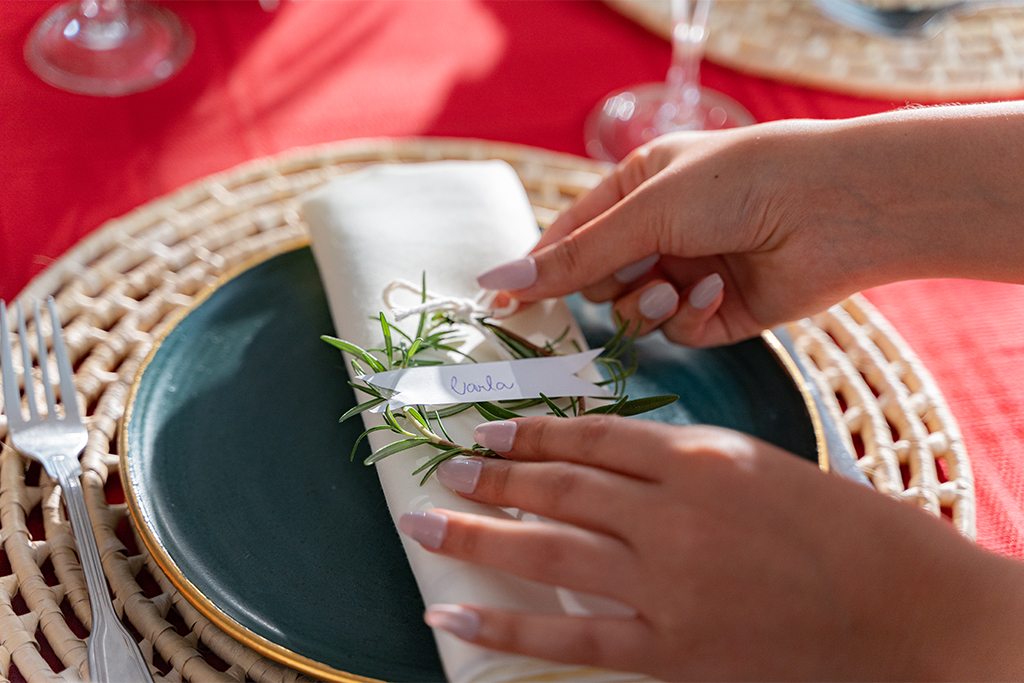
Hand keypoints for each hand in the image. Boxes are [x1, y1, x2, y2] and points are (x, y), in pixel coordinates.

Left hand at [399, 416, 1023, 680]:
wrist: (902, 607)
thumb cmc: (836, 527)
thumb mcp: (754, 465)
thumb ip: (675, 461)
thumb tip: (597, 459)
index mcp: (697, 457)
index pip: (590, 436)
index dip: (530, 431)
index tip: (487, 428)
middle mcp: (672, 513)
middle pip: (558, 485)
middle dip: (492, 475)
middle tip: (443, 465)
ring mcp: (667, 583)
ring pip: (548, 550)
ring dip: (477, 535)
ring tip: (424, 522)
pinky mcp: (669, 648)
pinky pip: (571, 635)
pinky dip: (505, 623)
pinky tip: (452, 612)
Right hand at [477, 102, 1023, 346]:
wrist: (835, 208)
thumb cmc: (738, 183)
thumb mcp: (645, 213)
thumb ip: (573, 257)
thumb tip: (497, 280)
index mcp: (637, 188)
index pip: (568, 237)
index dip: (536, 270)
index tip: (502, 304)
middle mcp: (661, 232)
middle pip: (596, 282)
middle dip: (607, 284)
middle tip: (629, 274)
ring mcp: (689, 272)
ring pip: (634, 312)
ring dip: (648, 302)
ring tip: (677, 284)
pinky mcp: (720, 312)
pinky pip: (678, 330)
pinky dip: (691, 315)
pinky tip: (717, 292)